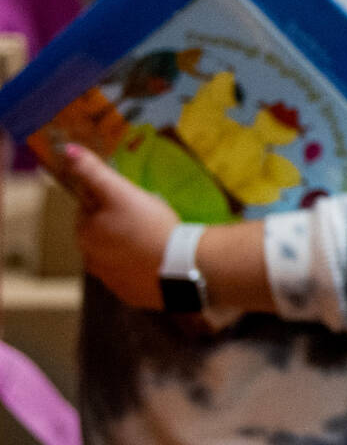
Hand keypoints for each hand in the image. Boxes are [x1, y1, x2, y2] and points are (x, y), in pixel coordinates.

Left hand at [61, 142, 179, 310]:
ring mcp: (111, 280)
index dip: (109, 201)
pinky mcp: (131, 294)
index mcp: (84, 234)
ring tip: (154, 237)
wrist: (180, 267)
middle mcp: (90, 260)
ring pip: (115, 256)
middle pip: (100, 234)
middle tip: (145, 217)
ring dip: (127, 246)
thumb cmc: (150, 225)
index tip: (131, 200)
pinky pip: (132, 275)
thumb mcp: (121, 192)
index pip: (87, 211)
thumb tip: (69, 150)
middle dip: (116, 225)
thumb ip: (94, 172)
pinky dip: (140, 266)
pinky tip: (158, 258)